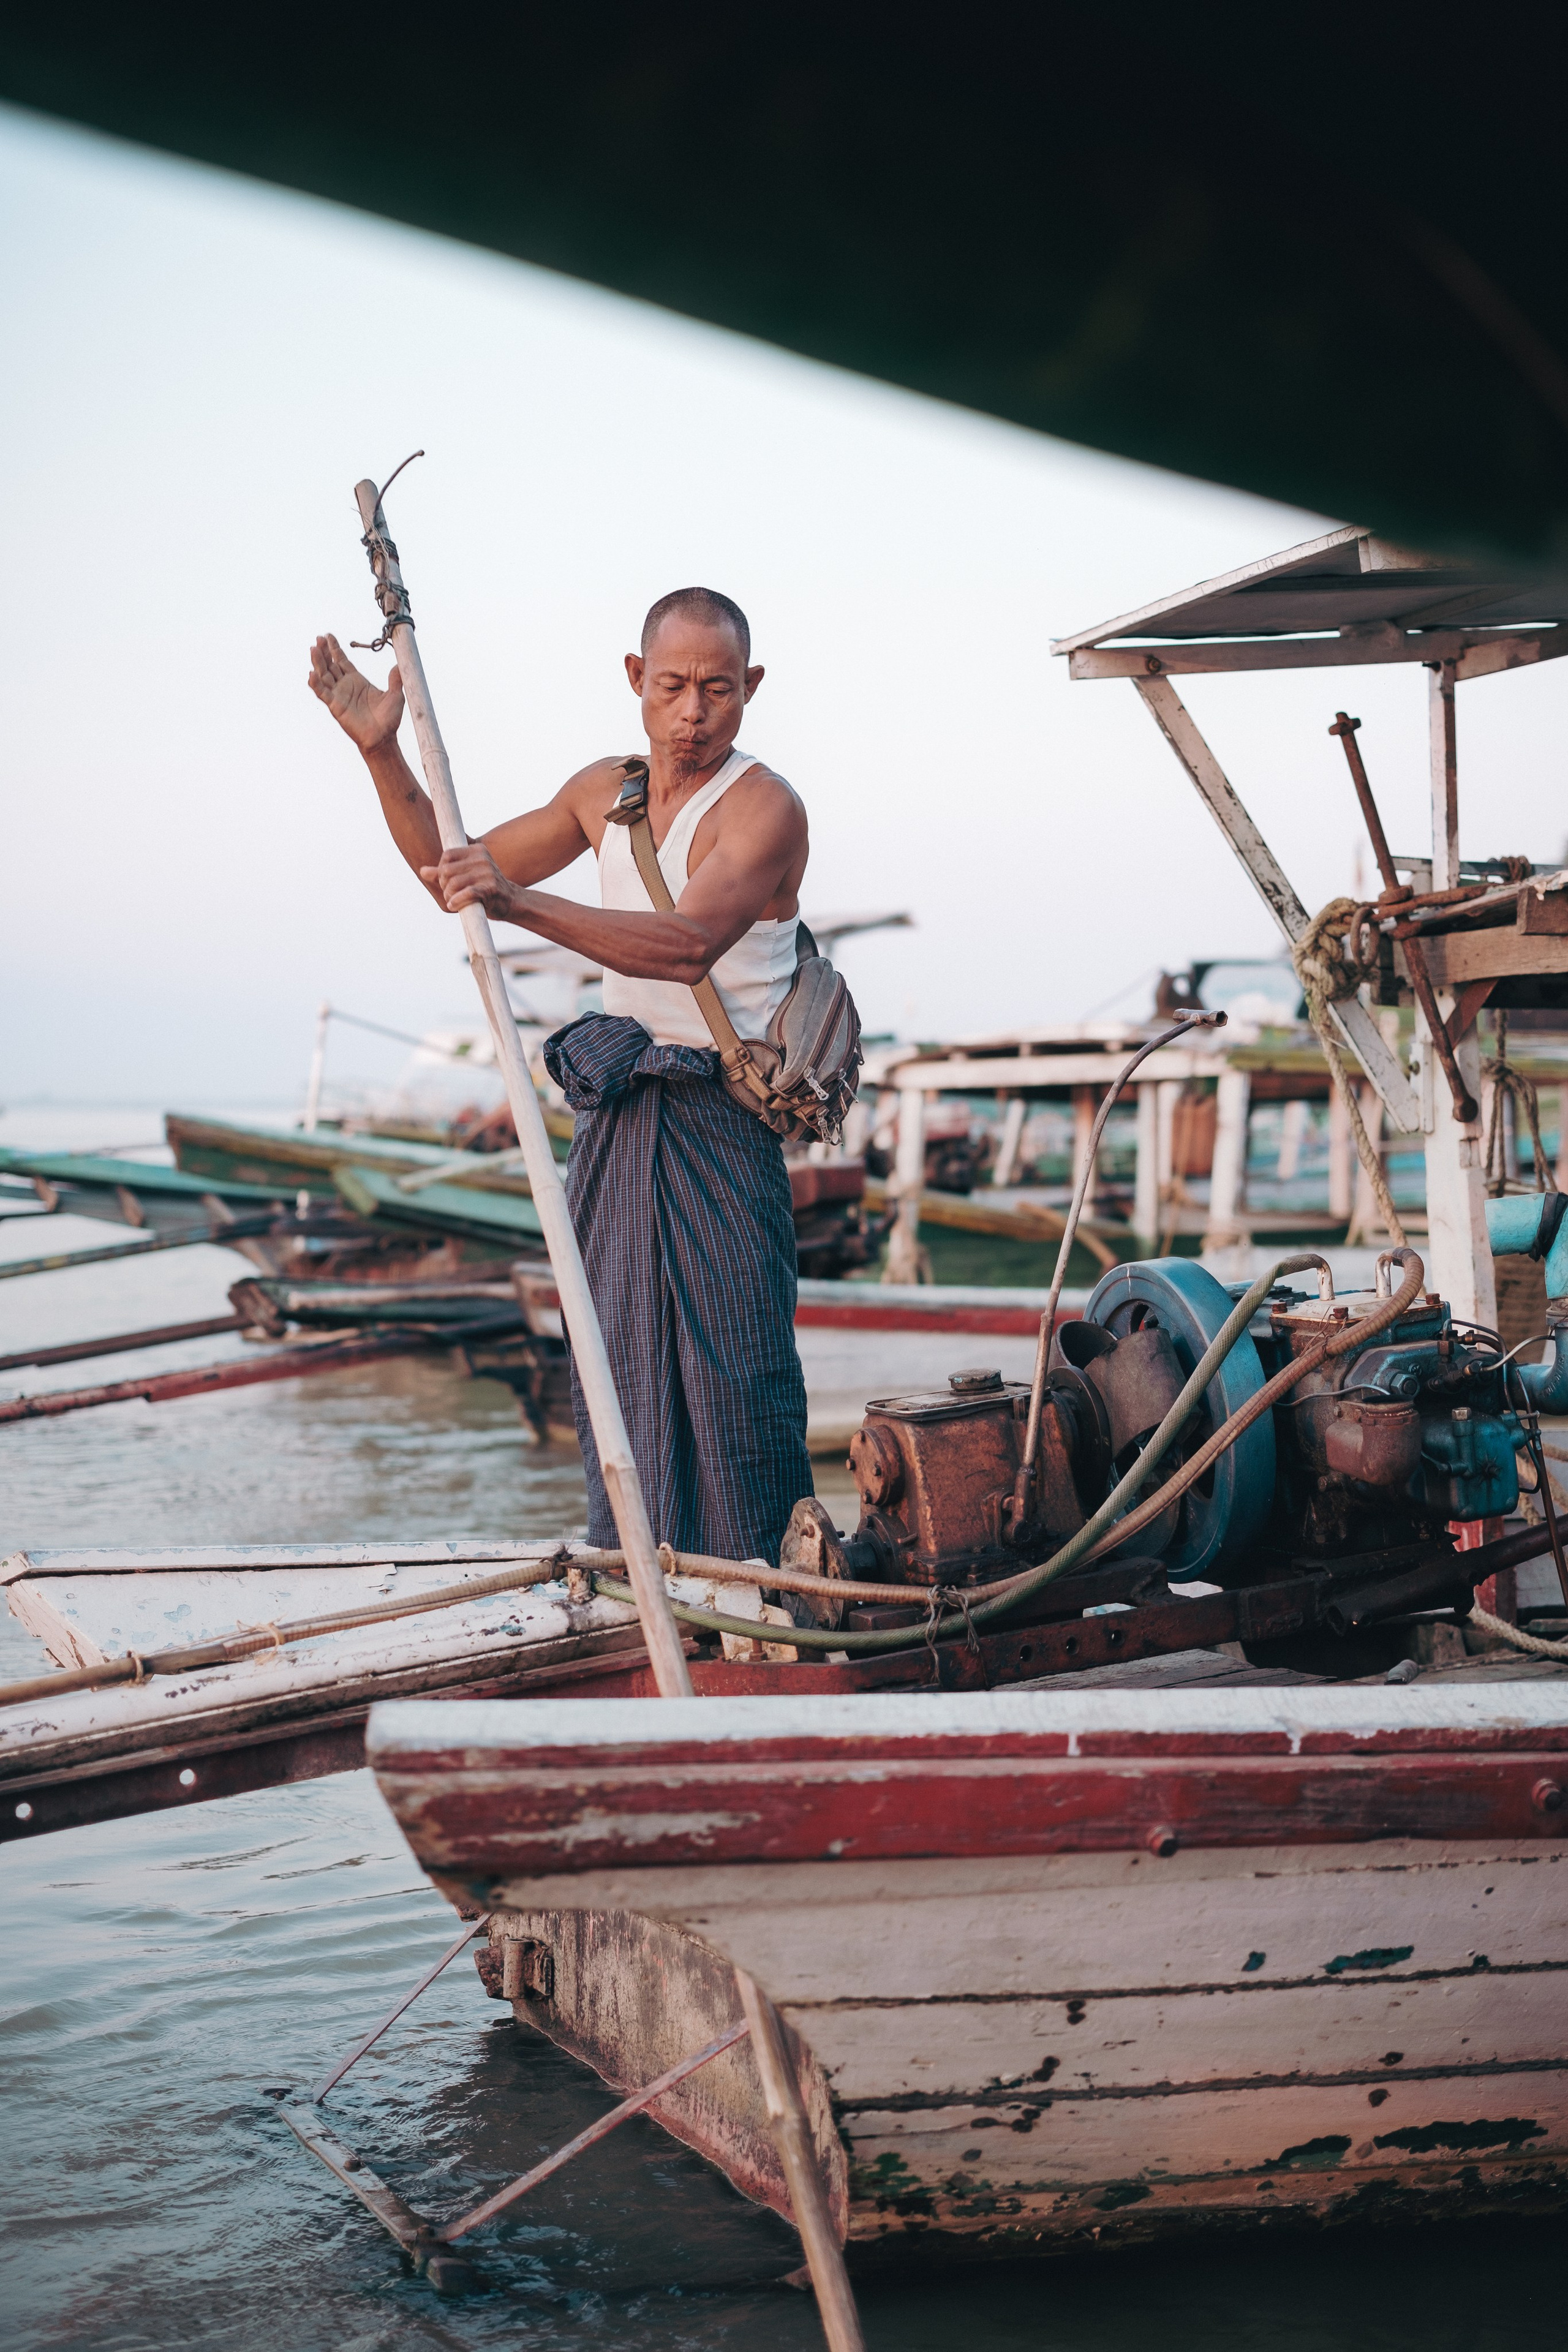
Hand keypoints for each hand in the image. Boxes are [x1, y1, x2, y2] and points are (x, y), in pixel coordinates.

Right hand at [308, 633, 404, 751]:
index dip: (334, 648)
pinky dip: (316, 684)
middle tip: (318, 638)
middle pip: (330, 665)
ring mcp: (339, 695)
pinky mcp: (335, 706)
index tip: (328, 636)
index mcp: (357, 680)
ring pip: (324, 675)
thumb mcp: (395, 695)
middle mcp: (345, 686)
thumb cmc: (388, 719)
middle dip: (324, 651)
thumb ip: (395, 680)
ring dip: (318, 663)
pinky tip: (311, 674)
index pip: (342, 660)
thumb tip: (401, 665)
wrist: (383, 738)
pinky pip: (323, 693)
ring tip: (313, 649)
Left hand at [420, 842, 519, 920]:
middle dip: (443, 885)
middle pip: (447, 870)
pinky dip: (456, 902)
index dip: (440, 870)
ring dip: (448, 896)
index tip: (445, 881)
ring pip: (454, 883)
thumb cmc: (484, 887)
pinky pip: (466, 893)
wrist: (510, 901)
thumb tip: (423, 871)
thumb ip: (444, 872)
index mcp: (477, 851)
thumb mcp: (465, 875)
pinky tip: (454, 906)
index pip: (447, 855)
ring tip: (452, 901)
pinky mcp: (491, 888)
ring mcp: (488, 873)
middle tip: (449, 894)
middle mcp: (483, 859)